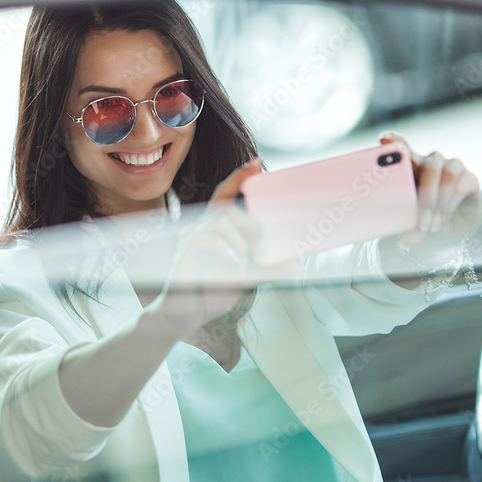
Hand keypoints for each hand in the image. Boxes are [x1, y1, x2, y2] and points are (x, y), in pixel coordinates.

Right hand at [151, 159, 299, 332]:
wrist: (186, 317)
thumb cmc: (212, 293)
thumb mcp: (247, 279)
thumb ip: (268, 269)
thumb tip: (297, 265)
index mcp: (216, 229)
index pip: (225, 194)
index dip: (238, 177)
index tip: (256, 164)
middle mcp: (201, 229)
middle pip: (226, 206)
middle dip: (250, 223)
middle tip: (260, 246)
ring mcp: (190, 240)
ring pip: (219, 219)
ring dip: (240, 240)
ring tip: (245, 262)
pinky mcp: (183, 254)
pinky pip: (205, 238)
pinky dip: (225, 249)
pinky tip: (234, 264)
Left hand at [379, 132, 481, 245]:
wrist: (454, 227)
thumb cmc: (427, 217)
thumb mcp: (413, 221)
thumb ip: (408, 225)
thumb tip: (403, 242)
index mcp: (413, 166)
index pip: (404, 148)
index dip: (395, 141)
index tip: (384, 139)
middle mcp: (433, 162)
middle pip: (429, 165)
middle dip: (424, 195)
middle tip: (420, 219)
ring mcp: (453, 167)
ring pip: (447, 174)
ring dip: (438, 202)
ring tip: (430, 224)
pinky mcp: (470, 179)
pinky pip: (461, 186)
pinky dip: (449, 206)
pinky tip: (442, 219)